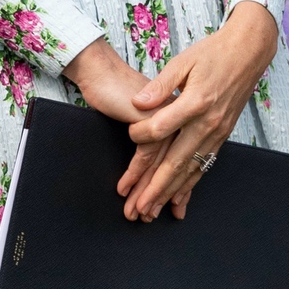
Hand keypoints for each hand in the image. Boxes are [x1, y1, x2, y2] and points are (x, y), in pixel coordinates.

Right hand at [63, 36, 174, 203]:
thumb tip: (158, 163)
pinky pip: (144, 154)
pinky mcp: (152, 119)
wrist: (104, 70)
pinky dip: (133, 174)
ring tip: (134, 211)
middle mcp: (179, 124)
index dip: (177, 190)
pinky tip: (124, 188)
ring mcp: (168, 122)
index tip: (170, 210)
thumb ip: (155, 137)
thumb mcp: (143, 119)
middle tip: (146, 218)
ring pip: (159, 166)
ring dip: (144, 192)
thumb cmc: (122, 93)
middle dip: (158, 198)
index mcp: (182, 124)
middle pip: (171, 169)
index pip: (184, 162)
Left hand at [117, 2, 278, 221]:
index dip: (141, 133)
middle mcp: (208, 123)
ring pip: (191, 170)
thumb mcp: (183, 61)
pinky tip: (179, 198)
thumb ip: (161, 85)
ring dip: (171, 193)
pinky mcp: (223, 136)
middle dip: (156, 187)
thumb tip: (138, 103)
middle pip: (177, 162)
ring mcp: (218, 132)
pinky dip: (191, 185)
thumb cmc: (213, 53)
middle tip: (139, 207)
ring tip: (154, 211)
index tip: (129, 134)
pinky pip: (205, 165)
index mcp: (196, 102)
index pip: (161, 127)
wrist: (249, 52)